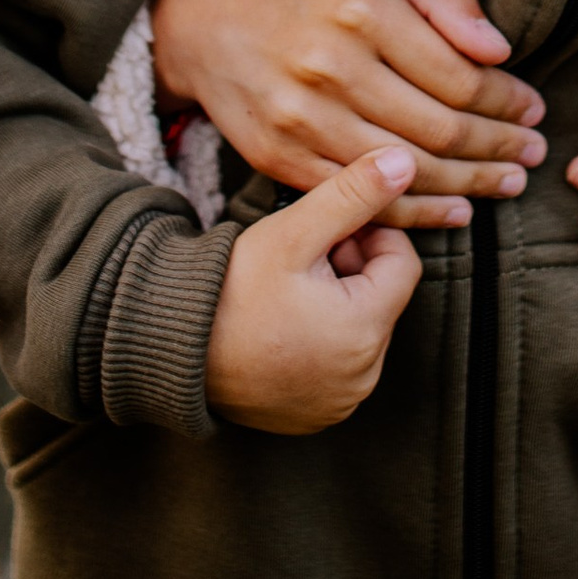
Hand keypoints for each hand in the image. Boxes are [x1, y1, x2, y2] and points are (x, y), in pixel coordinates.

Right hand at [151, 0, 544, 229]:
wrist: (195, 10)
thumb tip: (499, 51)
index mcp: (358, 9)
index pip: (458, 76)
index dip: (507, 100)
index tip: (533, 107)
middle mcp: (328, 66)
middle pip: (439, 129)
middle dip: (498, 147)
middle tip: (533, 152)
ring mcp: (300, 118)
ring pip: (406, 172)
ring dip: (469, 186)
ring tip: (506, 183)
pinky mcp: (278, 156)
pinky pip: (360, 199)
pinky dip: (414, 212)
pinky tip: (453, 212)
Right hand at [204, 149, 422, 433]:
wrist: (173, 348)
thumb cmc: (231, 288)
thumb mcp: (293, 232)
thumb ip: (353, 194)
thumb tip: (405, 161)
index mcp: (364, 330)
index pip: (402, 263)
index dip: (370, 234)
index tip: (329, 228)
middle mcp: (362, 377)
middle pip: (382, 299)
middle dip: (352, 269)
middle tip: (303, 255)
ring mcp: (339, 402)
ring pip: (361, 332)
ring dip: (337, 304)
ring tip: (288, 290)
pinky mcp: (316, 416)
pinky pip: (339, 368)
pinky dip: (321, 342)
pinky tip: (282, 325)